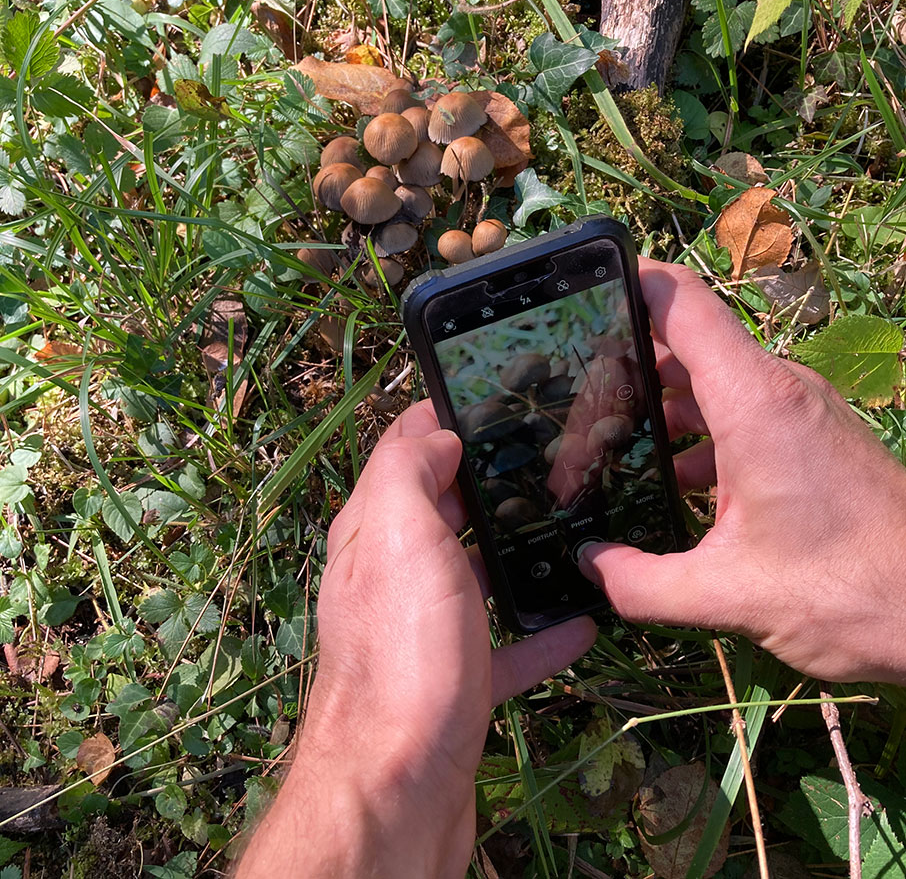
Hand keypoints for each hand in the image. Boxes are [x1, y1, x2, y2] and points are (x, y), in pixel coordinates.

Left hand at [236, 401, 595, 878]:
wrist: (399, 784)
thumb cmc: (402, 651)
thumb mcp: (398, 535)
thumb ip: (407, 472)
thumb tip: (435, 432)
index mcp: (373, 530)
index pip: (402, 452)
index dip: (443, 418)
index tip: (498, 396)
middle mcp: (391, 574)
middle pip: (443, 511)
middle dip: (487, 481)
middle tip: (552, 458)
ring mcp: (423, 630)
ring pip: (472, 575)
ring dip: (514, 553)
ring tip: (570, 528)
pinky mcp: (454, 681)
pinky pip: (502, 644)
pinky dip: (537, 631)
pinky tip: (581, 623)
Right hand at [580, 259, 905, 683]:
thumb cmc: (848, 591)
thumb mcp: (727, 594)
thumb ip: (642, 583)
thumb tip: (590, 567)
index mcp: (754, 402)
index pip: (682, 302)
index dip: (629, 281)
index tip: (581, 291)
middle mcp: (779, 390)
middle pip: (688, 341)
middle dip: (626, 362)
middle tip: (576, 397)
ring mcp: (801, 410)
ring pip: (714, 377)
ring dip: (662, 400)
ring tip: (612, 438)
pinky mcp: (813, 435)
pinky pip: (742, 408)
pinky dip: (699, 427)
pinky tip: (672, 476)